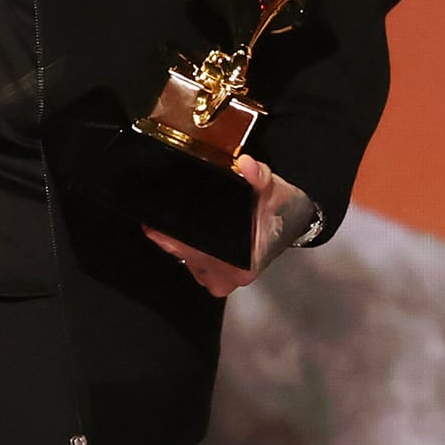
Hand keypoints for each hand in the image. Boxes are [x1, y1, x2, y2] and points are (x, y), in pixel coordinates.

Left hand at [142, 156, 317, 297]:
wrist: (290, 222)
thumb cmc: (278, 209)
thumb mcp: (271, 188)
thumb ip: (257, 176)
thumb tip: (245, 165)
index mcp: (241, 264)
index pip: (193, 253)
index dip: (170, 237)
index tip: (154, 221)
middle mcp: (228, 276)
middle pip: (183, 256)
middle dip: (169, 235)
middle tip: (159, 212)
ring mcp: (219, 278)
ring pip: (183, 259)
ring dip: (175, 240)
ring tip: (169, 216)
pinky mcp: (214, 274)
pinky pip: (188, 260)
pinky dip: (184, 244)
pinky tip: (180, 227)